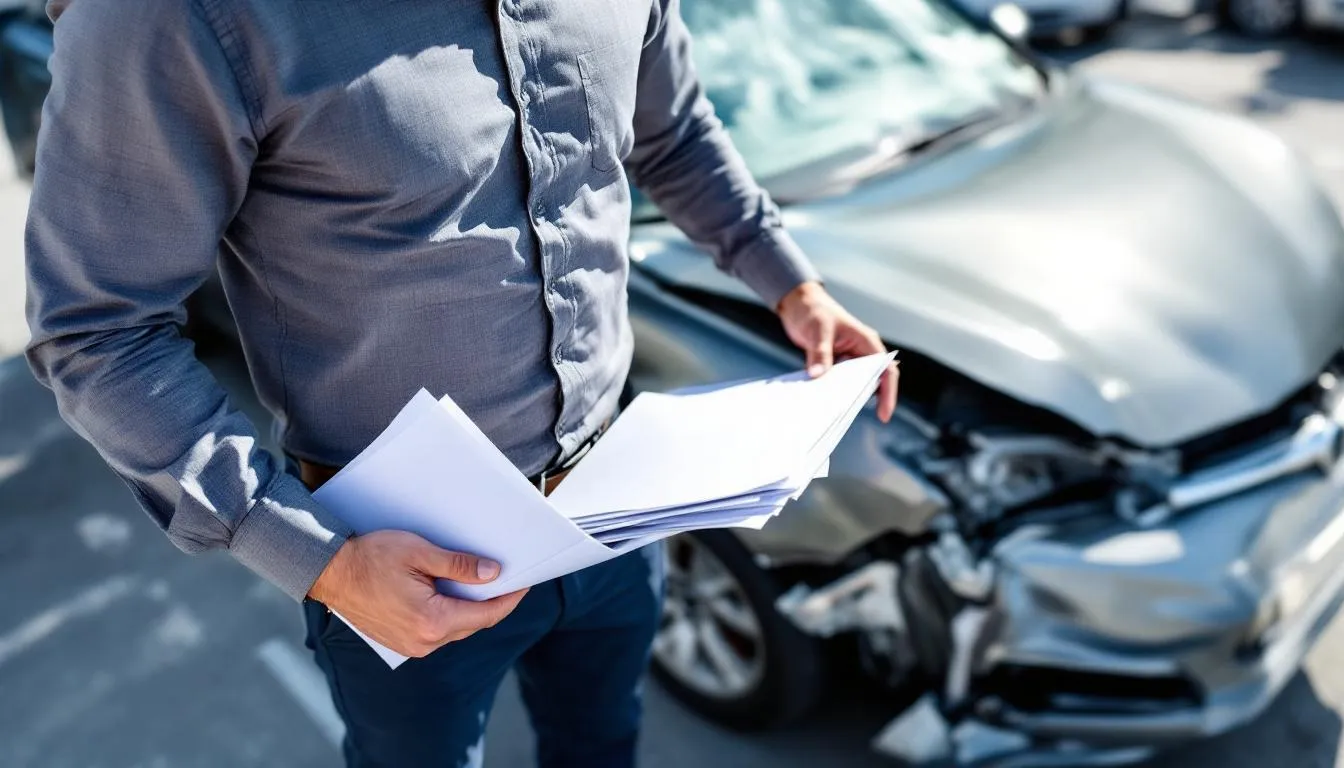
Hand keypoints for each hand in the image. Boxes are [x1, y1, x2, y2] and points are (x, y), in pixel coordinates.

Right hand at [308, 530, 527, 657]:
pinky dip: (451, 613)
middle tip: (509, 578)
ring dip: (470, 608)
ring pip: (456, 628)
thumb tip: (492, 574)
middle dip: (493, 602)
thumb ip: (458, 566)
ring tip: (483, 583)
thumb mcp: (420, 553)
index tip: (526, 583)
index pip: (486, 614)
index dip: (510, 599)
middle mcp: (424, 642)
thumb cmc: (370, 557)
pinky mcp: (401, 643)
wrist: (328, 573)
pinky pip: (438, 631)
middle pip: (473, 623)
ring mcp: (411, 647)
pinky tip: (454, 594)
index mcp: (431, 621)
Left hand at [777, 281, 898, 422]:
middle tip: (848, 416)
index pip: (886, 370)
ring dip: (846, 397)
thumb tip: (818, 376)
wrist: (798, 303)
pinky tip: (821, 402)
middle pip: (871, 381)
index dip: (888, 393)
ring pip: (853, 384)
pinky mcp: (833, 363)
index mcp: (866, 342)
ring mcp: (847, 359)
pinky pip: (836, 382)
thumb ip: (820, 353)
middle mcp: (860, 352)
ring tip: (834, 413)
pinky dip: (831, 391)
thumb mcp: (818, 331)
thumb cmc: (814, 310)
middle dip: (864, 399)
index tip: (883, 415)